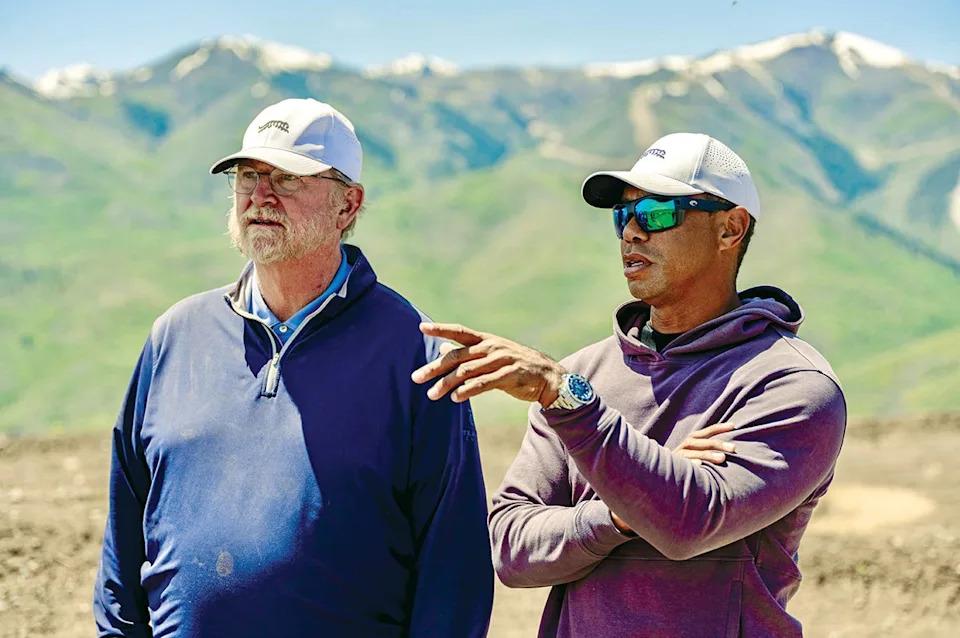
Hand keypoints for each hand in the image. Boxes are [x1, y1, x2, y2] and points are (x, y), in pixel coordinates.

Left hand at [411, 323, 565, 405]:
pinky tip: (455, 397)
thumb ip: (467, 352)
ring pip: (467, 371)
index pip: (460, 331)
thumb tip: (442, 347)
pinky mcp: (510, 375)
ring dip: (447, 383)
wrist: (548, 376)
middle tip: (416, 378)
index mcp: (486, 340)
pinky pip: (484, 383)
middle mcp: (492, 347)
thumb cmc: (516, 365)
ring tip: (432, 395)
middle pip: (457, 356)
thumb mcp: (491, 354)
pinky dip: (468, 390)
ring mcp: (501, 360)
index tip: (421, 327)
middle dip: (435, 367)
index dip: (441, 329)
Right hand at [673, 422, 736, 465]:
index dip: (719, 428)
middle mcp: (684, 446)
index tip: (733, 426)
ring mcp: (678, 457)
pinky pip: (683, 466)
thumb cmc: (686, 464)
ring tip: (722, 458)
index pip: (706, 432)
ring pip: (693, 453)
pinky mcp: (674, 467)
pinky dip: (691, 464)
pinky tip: (700, 465)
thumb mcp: (695, 453)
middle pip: (701, 442)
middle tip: (733, 448)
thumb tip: (729, 451)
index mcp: (691, 441)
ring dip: (707, 454)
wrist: (662, 474)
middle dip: (718, 444)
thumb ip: (708, 450)